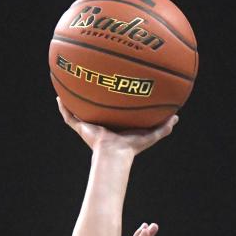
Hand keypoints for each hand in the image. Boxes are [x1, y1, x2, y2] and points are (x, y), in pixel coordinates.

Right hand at [57, 97, 177, 156]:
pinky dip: (63, 108)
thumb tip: (177, 117)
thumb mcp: (151, 134)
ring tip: (69, 85)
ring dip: (73, 100)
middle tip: (90, 81)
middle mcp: (100, 124)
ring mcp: (89, 126)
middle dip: (91, 97)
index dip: (111, 100)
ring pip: (78, 111)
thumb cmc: (132, 147)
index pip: (112, 111)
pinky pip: (69, 117)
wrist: (115, 154)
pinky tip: (59, 97)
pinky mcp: (81, 128)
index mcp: (114, 125)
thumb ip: (164, 127)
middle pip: (94, 108)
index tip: (111, 88)